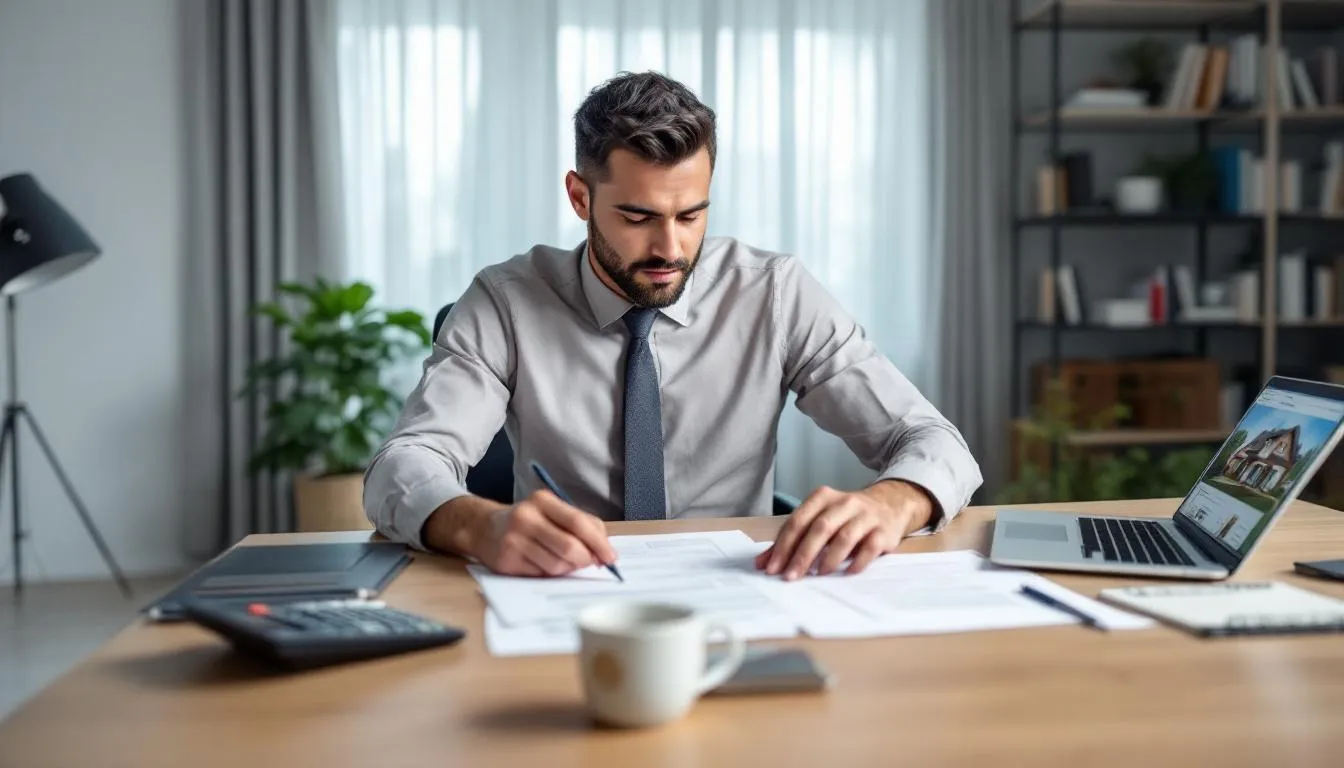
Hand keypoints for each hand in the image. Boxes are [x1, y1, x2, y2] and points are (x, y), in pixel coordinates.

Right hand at [471, 490, 616, 576]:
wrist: (484, 528)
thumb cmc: (530, 521)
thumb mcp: (553, 512)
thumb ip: (583, 525)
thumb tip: (604, 552)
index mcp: (542, 501)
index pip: (578, 522)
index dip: (599, 543)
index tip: (611, 558)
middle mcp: (526, 518)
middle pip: (569, 547)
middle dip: (585, 560)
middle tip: (589, 563)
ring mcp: (514, 540)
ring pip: (557, 566)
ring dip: (567, 569)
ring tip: (562, 561)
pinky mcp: (507, 562)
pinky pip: (541, 576)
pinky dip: (549, 574)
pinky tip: (542, 564)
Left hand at [754, 482, 933, 579]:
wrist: (890, 504)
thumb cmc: (846, 516)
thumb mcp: (818, 520)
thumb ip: (791, 540)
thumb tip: (763, 563)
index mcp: (822, 497)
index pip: (798, 521)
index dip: (783, 546)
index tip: (772, 568)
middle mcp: (844, 503)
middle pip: (819, 529)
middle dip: (803, 555)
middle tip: (791, 577)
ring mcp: (866, 516)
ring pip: (845, 537)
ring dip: (829, 558)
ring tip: (818, 575)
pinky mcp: (884, 531)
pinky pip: (870, 547)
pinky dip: (857, 561)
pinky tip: (847, 573)